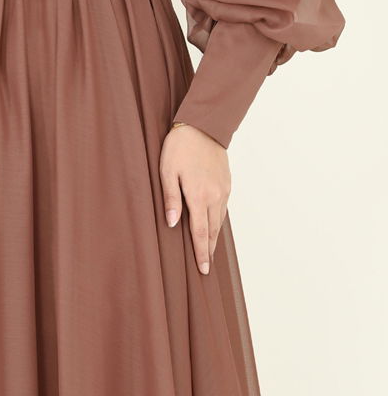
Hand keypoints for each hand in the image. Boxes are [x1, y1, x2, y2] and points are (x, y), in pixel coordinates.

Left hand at [159, 123, 230, 274]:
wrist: (203, 126)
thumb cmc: (179, 147)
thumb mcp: (167, 172)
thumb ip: (171, 199)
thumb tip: (173, 224)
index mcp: (199, 196)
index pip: (201, 232)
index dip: (201, 252)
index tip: (203, 269)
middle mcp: (215, 196)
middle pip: (213, 231)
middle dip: (209, 250)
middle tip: (206, 268)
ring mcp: (223, 190)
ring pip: (220, 220)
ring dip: (215, 237)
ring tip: (210, 252)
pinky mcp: (227, 183)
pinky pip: (223, 208)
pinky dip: (219, 221)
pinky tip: (214, 225)